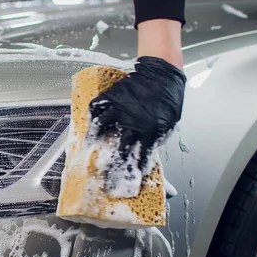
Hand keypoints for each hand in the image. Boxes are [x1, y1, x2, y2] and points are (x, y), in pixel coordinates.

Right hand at [87, 56, 185, 196]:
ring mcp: (121, 110)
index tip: (130, 182)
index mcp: (150, 132)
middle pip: (120, 150)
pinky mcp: (113, 97)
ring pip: (102, 127)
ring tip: (88, 147)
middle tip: (106, 177)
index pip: (141, 158)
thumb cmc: (169, 98)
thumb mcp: (168, 123)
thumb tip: (145, 151)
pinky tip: (88, 122)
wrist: (163, 74)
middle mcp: (133, 124)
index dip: (135, 172)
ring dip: (94, 138)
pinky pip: (97, 107)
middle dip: (113, 166)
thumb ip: (156, 138)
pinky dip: (92, 114)